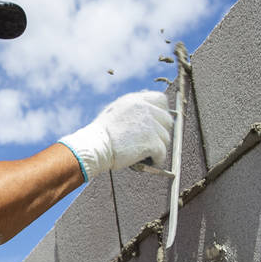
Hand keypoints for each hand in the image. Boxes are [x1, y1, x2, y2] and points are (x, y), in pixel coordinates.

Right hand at [58, 89, 172, 180]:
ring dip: (157, 148)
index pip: (161, 99)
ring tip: (144, 154)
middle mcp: (145, 109)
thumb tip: (148, 115)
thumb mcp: (116, 112)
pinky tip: (147, 162)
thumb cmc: (100, 134)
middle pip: (167, 120)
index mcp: (135, 100)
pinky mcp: (152, 142)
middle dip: (161, 132)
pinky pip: (162, 154)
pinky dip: (156, 160)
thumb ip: (133, 110)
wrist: (94, 146)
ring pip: (165, 139)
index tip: (157, 122)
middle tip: (151, 142)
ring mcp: (150, 125)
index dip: (161, 112)